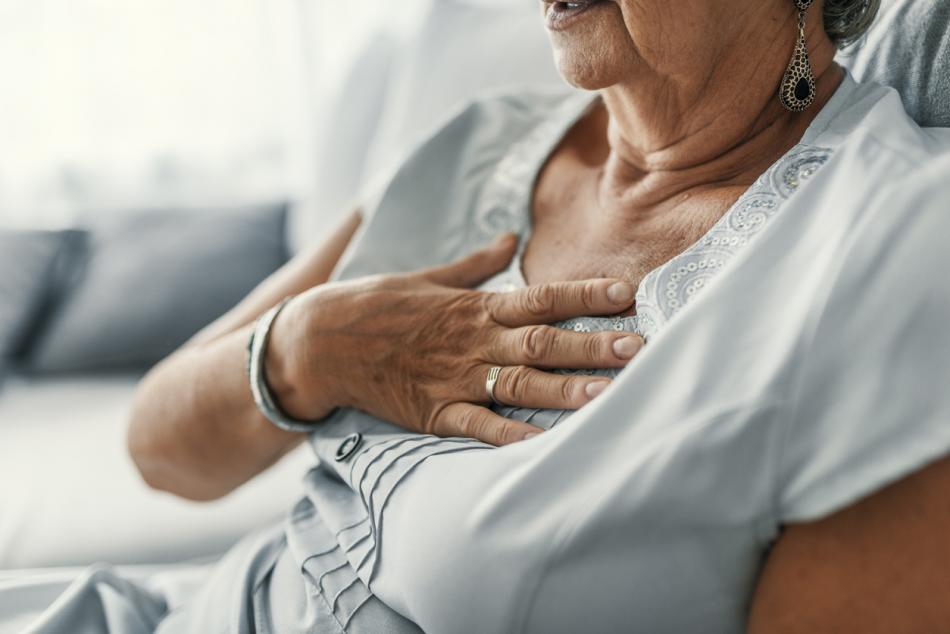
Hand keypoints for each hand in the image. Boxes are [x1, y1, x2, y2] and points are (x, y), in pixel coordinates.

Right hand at [266, 234, 643, 444]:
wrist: (321, 340)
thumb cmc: (378, 304)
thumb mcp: (429, 276)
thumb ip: (476, 264)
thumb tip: (510, 238)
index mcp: (475, 307)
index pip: (541, 297)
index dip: (584, 296)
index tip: (625, 294)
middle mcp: (472, 341)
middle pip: (541, 343)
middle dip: (591, 346)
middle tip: (637, 348)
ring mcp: (454, 378)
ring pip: (518, 385)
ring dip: (563, 390)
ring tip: (606, 395)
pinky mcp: (434, 412)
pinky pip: (477, 426)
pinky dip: (509, 436)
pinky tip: (543, 444)